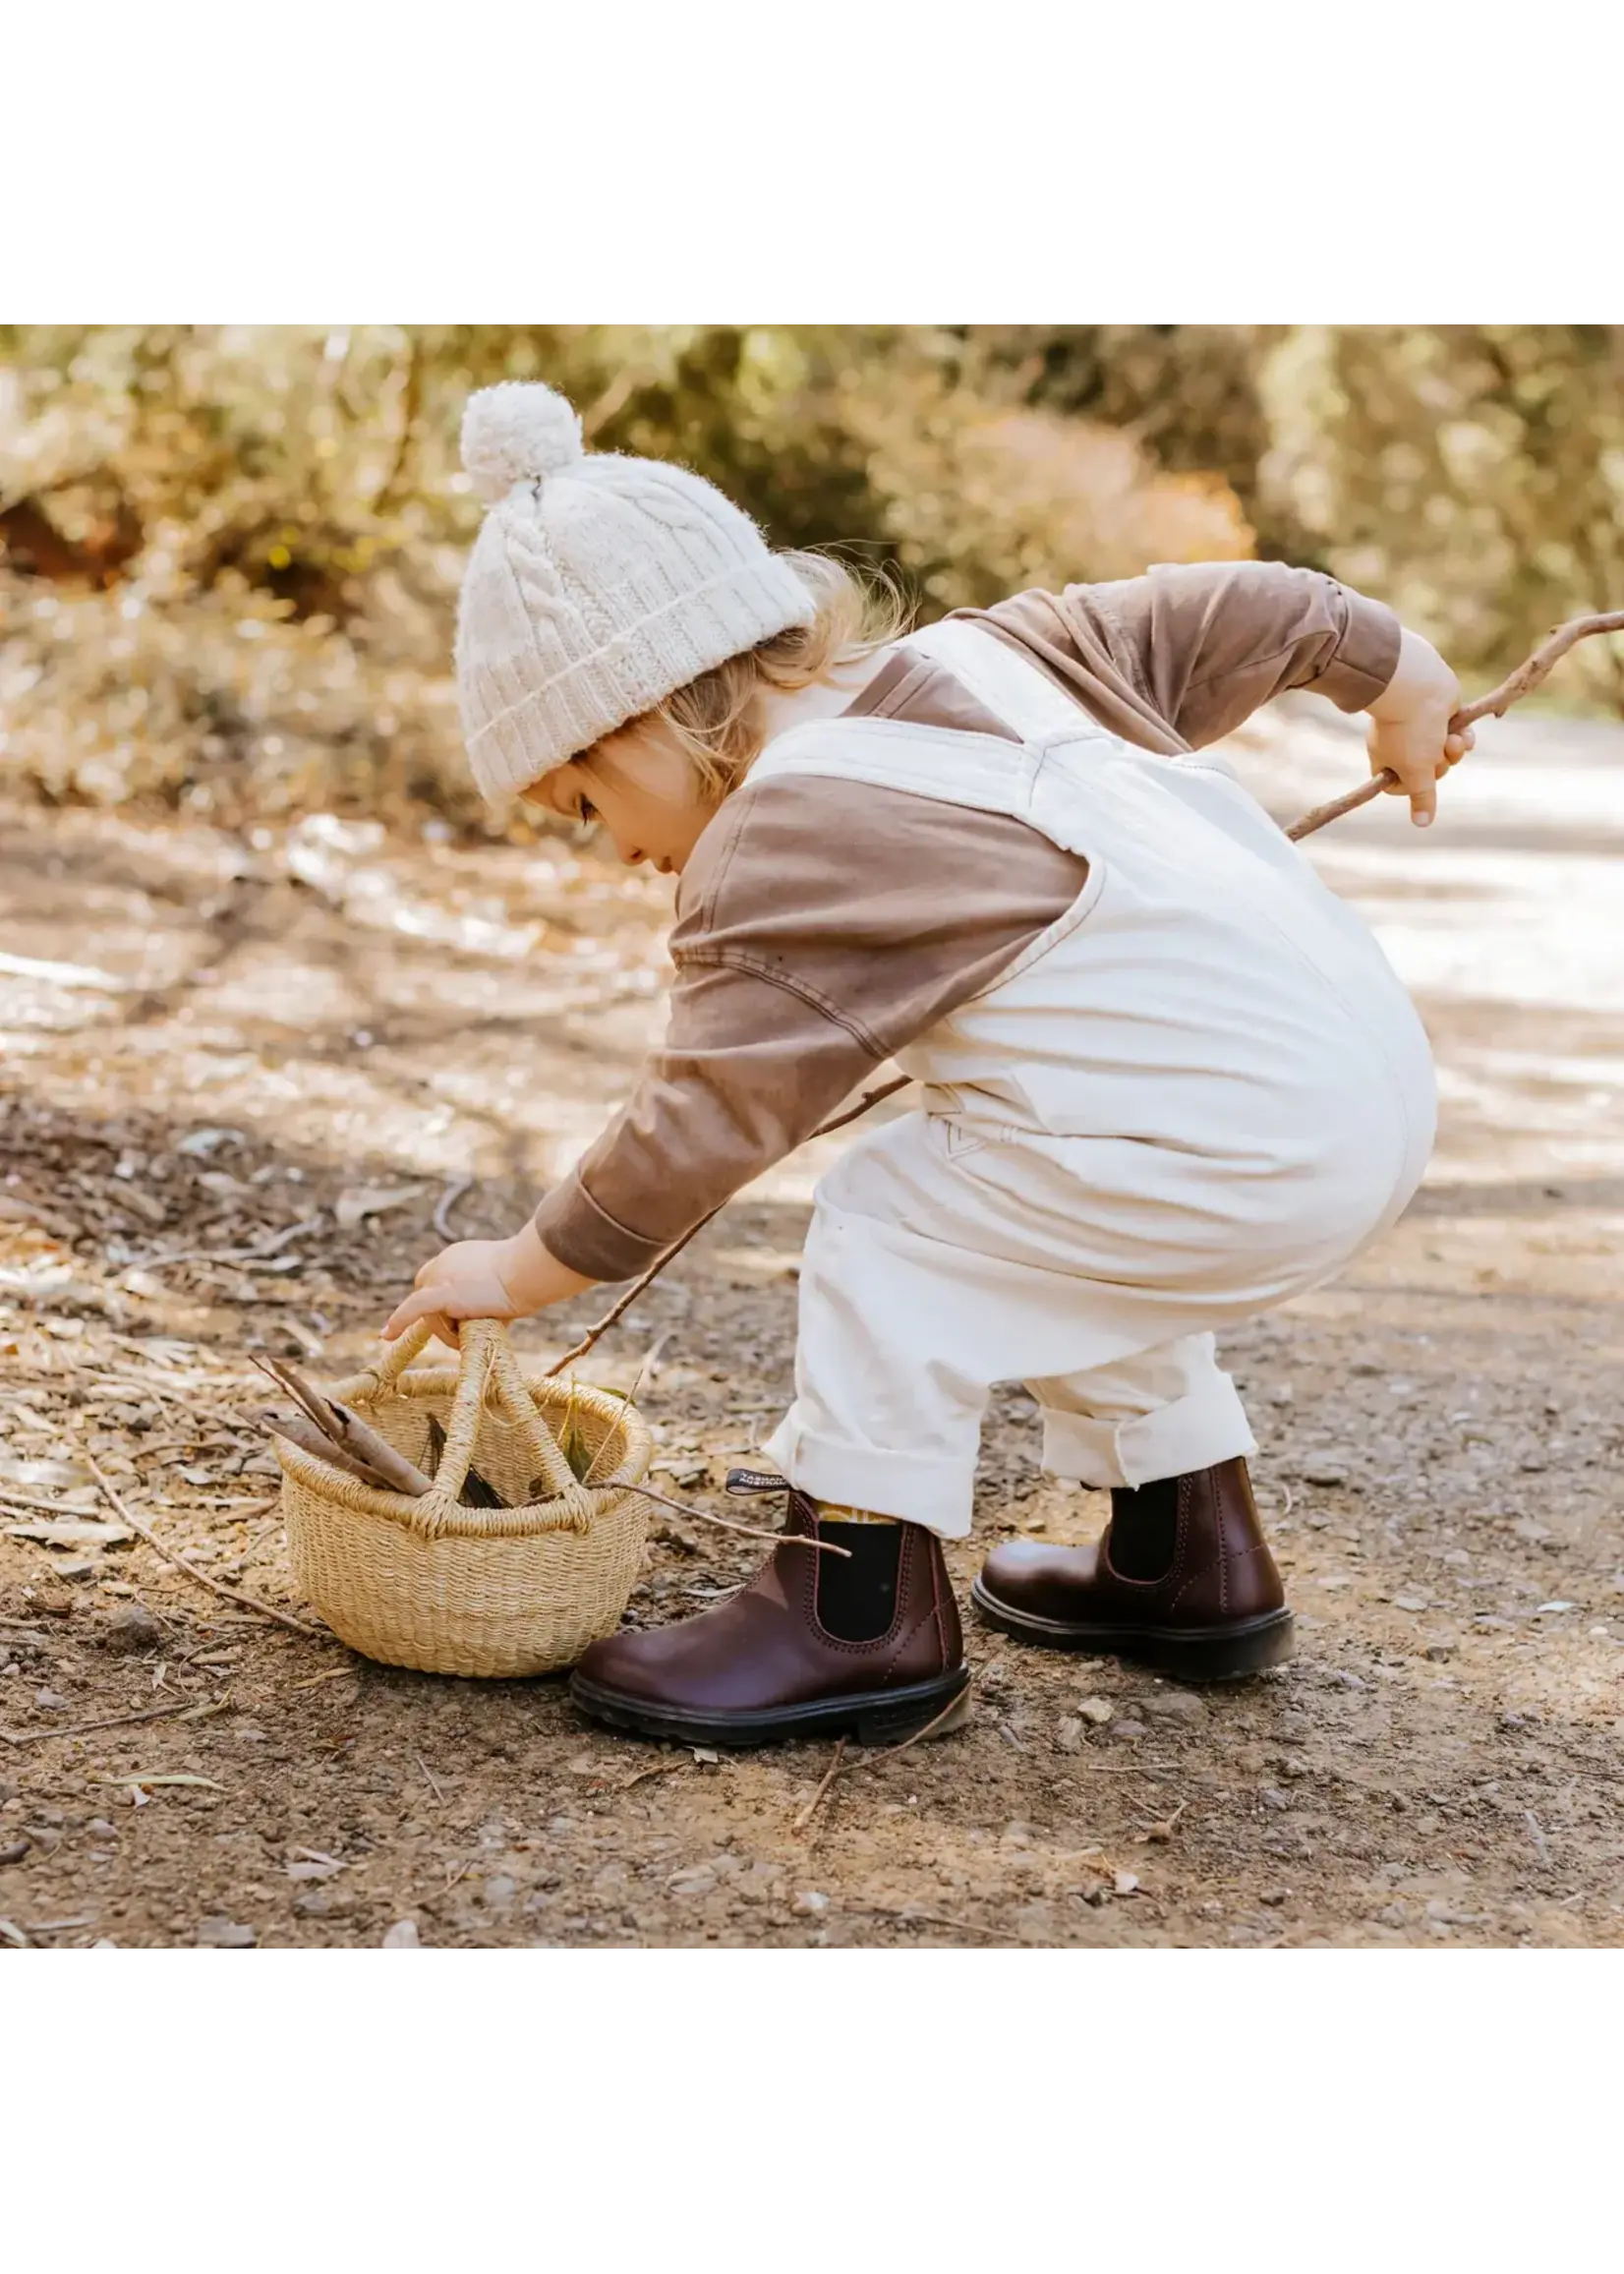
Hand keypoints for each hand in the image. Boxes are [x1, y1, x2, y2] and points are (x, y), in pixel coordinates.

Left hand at [382, 1223, 593, 1343]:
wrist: (528, 1272)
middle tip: (462, 1332)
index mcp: (457, 1256)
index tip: (449, 1315)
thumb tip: (496, 1316)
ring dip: (449, 1332)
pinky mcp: (442, 1293)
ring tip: (476, 1331)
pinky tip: (387, 1335)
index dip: (438, 1302)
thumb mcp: (504, 1283)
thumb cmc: (527, 1278)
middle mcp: (443, 1263)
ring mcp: (441, 1276)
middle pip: (426, 1297)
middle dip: (440, 1319)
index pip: (436, 1279)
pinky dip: (399, 1322)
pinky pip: (413, 1310)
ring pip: (430, 1315)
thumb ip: (488, 1295)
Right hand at [1365, 627, 1474, 827]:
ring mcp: (1423, 730)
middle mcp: (1403, 745)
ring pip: (1445, 754)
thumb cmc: (1411, 730)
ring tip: (1452, 739)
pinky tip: (1463, 733)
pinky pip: (1457, 736)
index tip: (1418, 781)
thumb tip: (1422, 824)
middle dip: (1439, 765)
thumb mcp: (1417, 770)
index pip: (1399, 786)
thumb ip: (1421, 797)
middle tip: (1436, 753)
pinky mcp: (1441, 716)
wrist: (1419, 686)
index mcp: (1386, 758)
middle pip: (1428, 772)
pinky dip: (1463, 737)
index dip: (1413, 788)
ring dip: (1453, 750)